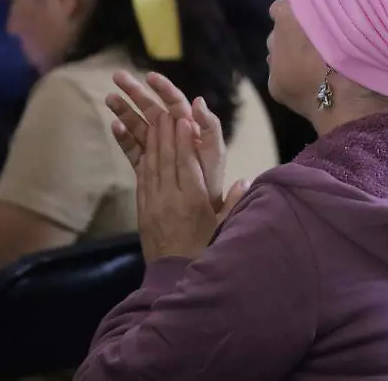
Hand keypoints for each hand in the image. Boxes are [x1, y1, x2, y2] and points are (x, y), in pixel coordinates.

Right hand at [107, 71, 226, 211]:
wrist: (203, 209)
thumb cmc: (212, 178)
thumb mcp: (215, 151)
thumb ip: (209, 127)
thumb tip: (198, 101)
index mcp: (189, 127)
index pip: (175, 102)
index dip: (163, 88)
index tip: (149, 77)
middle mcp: (172, 134)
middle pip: (152, 109)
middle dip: (136, 92)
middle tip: (117, 77)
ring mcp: (158, 149)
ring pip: (139, 125)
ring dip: (124, 111)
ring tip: (109, 98)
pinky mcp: (148, 164)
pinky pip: (133, 148)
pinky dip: (124, 138)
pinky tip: (114, 127)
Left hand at [136, 114, 247, 261]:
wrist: (172, 277)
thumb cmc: (204, 252)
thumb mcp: (223, 229)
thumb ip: (234, 204)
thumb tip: (245, 181)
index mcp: (193, 202)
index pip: (187, 163)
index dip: (184, 139)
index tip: (184, 119)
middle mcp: (171, 199)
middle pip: (168, 158)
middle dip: (167, 132)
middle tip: (167, 110)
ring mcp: (154, 204)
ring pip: (152, 165)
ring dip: (153, 141)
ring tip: (154, 120)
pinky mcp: (143, 211)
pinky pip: (142, 179)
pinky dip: (144, 160)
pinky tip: (145, 147)